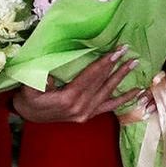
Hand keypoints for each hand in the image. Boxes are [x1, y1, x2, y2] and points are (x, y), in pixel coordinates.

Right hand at [12, 47, 141, 123]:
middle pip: (101, 82)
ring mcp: (86, 113)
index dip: (104, 63)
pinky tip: (137, 92)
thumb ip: (41, 79)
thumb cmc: (28, 97)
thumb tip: (53, 72)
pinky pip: (109, 107)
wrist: (28, 114)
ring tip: (135, 64)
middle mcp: (80, 107)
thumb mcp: (30, 86)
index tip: (116, 51)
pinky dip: (124, 99)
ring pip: (108, 93)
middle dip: (116, 66)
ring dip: (122, 78)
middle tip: (129, 51)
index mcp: (68, 99)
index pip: (90, 77)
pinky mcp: (88, 115)